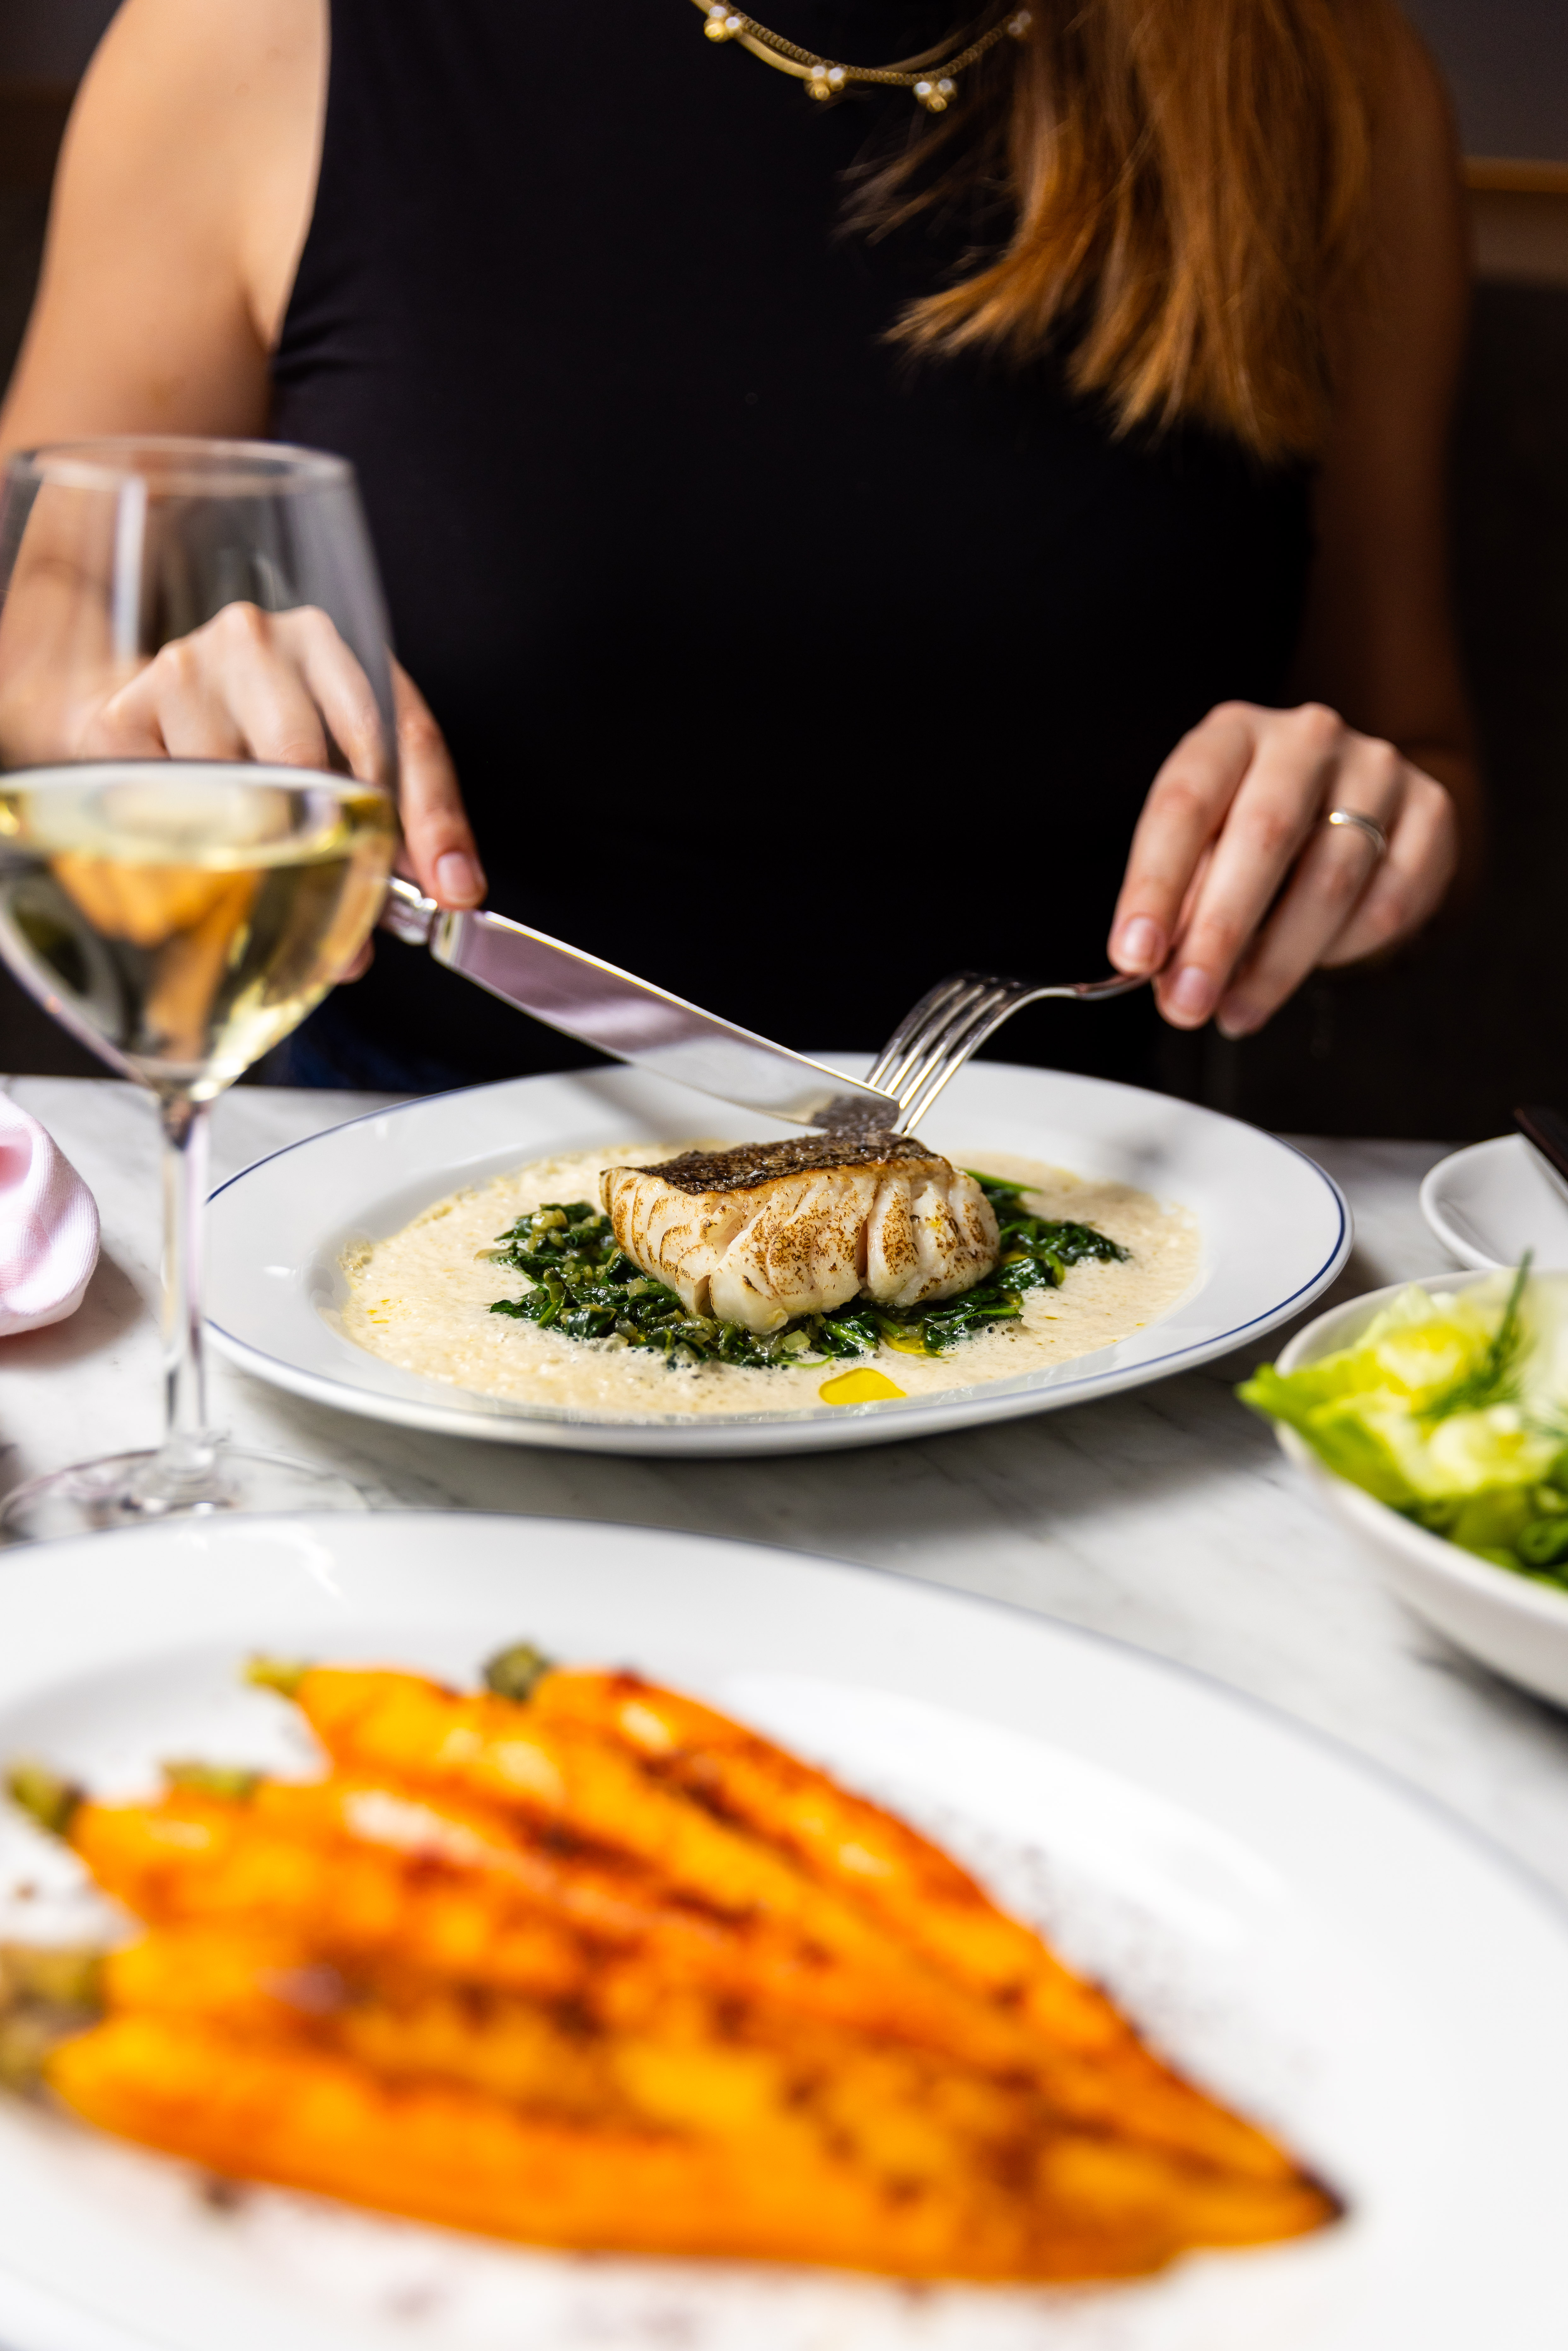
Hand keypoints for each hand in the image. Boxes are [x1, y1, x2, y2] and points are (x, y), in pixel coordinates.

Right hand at [75, 601, 484, 975]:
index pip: (394, 733)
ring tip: (272, 890)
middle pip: (311, 768)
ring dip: (267, 865)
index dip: (423, 821)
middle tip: (349, 917)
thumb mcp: (361, 746)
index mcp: (326, 641)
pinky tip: (210, 864)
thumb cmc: (273, 728)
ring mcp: (181, 673)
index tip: (446, 889)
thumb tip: (454, 887)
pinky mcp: (121, 719)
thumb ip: (418, 810)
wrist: (169, 702)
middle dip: (336, 854)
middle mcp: (252, 640)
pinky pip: (169, 811)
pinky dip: (197, 856)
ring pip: (241, 798)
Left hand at [1107, 702, 1457, 1036]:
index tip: (1134, 956)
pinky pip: (1389, 900)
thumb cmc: (1253, 832)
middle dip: (1219, 934)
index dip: (1155, 885)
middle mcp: (1306, 737)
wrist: (1350, 801)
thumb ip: (1178, 906)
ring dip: (1277, 963)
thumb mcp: (1202, 853)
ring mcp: (1377, 768)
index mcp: (1231, 735)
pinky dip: (1343, 949)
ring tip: (1235, 1010)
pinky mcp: (1430, 811)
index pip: (1185, 804)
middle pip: (1264, 836)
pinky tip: (1310, 968)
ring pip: (1331, 879)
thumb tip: (1160, 975)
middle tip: (1188, 1003)